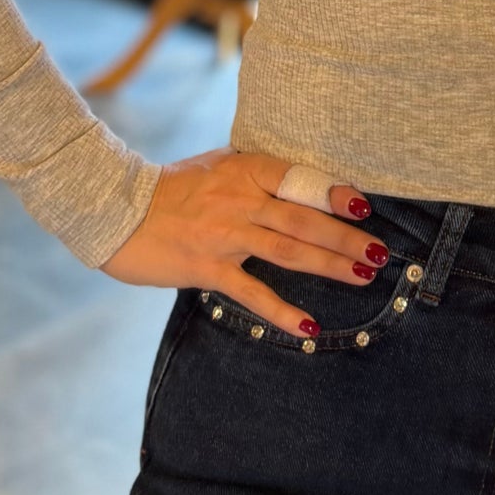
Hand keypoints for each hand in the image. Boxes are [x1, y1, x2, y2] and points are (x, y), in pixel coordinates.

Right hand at [101, 147, 390, 335]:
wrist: (115, 210)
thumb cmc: (168, 189)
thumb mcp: (214, 167)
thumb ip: (252, 175)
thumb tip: (293, 182)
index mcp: (243, 169)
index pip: (298, 179)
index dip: (332, 193)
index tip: (362, 206)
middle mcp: (239, 199)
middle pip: (303, 219)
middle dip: (345, 237)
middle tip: (379, 252)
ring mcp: (224, 234)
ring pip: (288, 250)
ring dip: (329, 264)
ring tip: (362, 275)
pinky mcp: (207, 268)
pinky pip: (251, 292)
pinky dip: (282, 311)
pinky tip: (309, 327)